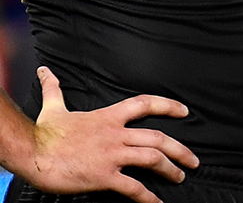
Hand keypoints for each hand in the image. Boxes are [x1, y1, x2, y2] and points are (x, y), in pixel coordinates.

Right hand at [28, 66, 197, 202]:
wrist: (31, 153)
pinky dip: (147, 196)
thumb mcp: (53, 108)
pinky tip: (156, 202)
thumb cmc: (43, 134)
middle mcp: (116, 135)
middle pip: (158, 137)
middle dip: (180, 150)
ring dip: (170, 169)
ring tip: (179, 177)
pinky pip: (133, 187)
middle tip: (192, 161)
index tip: (185, 111)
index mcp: (108, 117)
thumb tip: (45, 72)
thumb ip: (55, 89)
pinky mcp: (104, 176)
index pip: (145, 104)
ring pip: (152, 158)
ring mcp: (112, 155)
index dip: (168, 106)